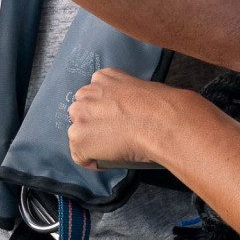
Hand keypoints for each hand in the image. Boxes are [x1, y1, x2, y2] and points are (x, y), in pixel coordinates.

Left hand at [67, 69, 202, 170]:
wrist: (161, 123)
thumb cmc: (161, 108)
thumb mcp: (142, 90)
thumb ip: (127, 97)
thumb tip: (129, 114)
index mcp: (104, 78)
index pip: (94, 94)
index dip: (103, 110)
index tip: (113, 120)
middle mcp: (87, 93)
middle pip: (81, 112)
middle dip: (93, 123)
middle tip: (112, 135)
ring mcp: (80, 115)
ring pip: (78, 132)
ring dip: (91, 140)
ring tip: (109, 150)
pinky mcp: (79, 137)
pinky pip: (79, 155)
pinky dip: (91, 161)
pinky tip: (106, 161)